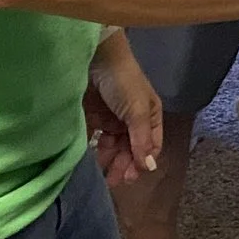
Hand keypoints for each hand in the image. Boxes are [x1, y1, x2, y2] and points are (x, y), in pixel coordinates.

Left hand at [86, 32, 162, 186]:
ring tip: (100, 172)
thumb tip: (151, 167)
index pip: (150, 146)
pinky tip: (87, 160)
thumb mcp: (137, 111)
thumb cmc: (123, 82)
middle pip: (131, 149)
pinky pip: (94, 139)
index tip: (130, 177)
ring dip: (108, 160)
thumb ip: (141, 140)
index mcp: (150, 116)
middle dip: (124, 165)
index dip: (142, 162)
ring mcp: (112, 119)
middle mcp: (133, 120)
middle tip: (112, 181)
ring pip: (112, 147)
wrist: (95, 58)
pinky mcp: (93, 117)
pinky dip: (92, 150)